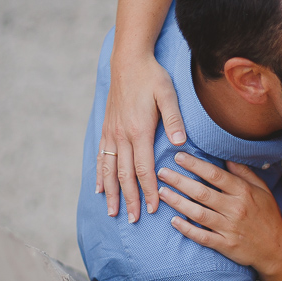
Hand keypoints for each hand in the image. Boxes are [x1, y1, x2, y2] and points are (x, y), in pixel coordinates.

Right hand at [96, 54, 185, 222]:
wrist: (127, 60)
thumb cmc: (152, 77)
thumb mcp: (168, 94)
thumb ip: (174, 119)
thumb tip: (181, 143)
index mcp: (139, 130)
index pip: (144, 169)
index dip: (148, 190)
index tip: (151, 209)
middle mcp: (122, 135)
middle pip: (125, 175)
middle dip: (129, 199)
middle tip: (133, 219)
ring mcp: (112, 132)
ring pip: (110, 169)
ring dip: (112, 192)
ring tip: (113, 212)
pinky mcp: (107, 128)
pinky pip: (102, 157)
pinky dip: (100, 175)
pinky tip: (100, 188)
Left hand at [157, 153, 281, 274]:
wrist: (276, 249)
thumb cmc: (268, 216)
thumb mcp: (262, 190)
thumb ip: (244, 173)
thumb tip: (227, 157)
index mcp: (244, 192)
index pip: (215, 175)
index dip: (195, 164)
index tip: (179, 156)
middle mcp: (235, 209)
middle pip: (202, 192)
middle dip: (180, 181)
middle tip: (161, 172)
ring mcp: (230, 228)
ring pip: (199, 213)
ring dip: (178, 202)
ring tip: (162, 192)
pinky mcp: (226, 245)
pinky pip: (203, 237)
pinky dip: (187, 229)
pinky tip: (174, 221)